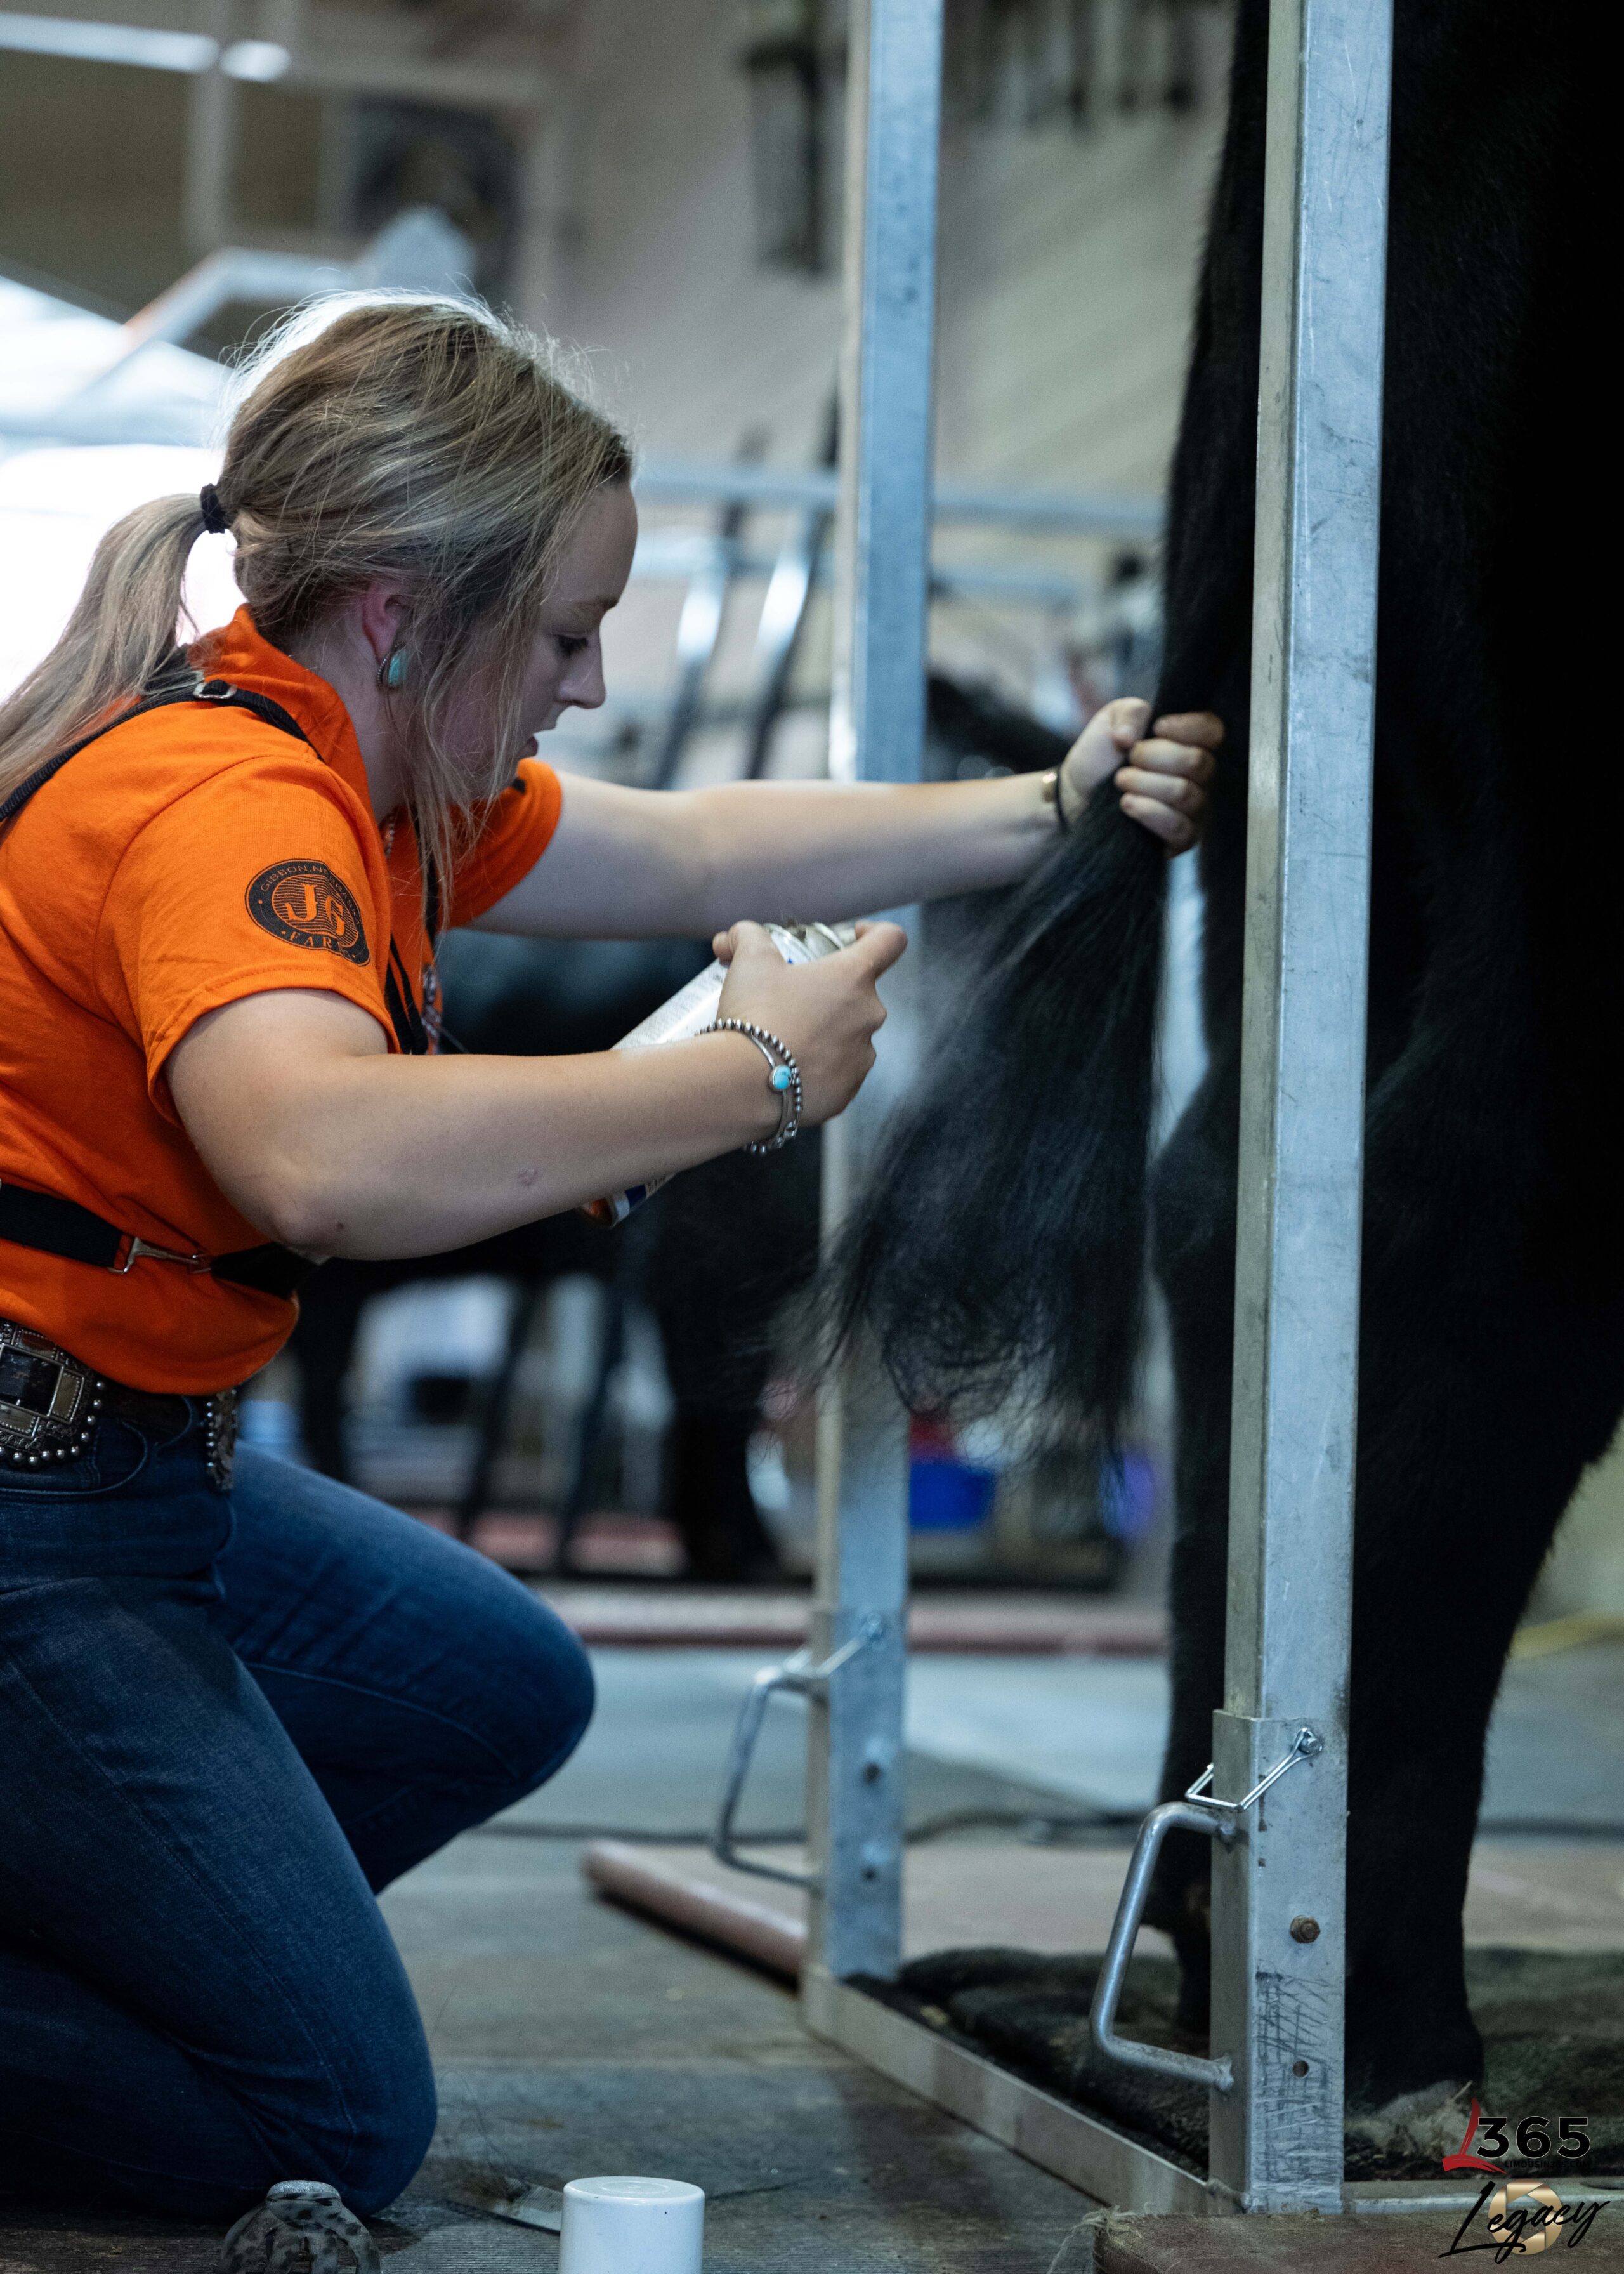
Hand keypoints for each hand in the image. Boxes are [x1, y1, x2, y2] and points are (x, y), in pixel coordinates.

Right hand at [712, 919, 907, 1125]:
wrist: (746, 1084)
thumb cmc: (755, 1014)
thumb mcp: (749, 961)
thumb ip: (748, 936)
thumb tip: (731, 938)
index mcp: (854, 976)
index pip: (890, 940)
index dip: (875, 932)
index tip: (853, 937)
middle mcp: (869, 1015)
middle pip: (858, 992)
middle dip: (828, 992)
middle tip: (790, 998)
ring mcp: (862, 1056)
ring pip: (848, 1034)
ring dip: (823, 1031)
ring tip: (784, 1038)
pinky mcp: (847, 1091)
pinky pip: (837, 1071)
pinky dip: (817, 1067)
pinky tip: (788, 1068)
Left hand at [1059, 697, 1222, 853]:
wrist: (1077, 796)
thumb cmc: (1102, 756)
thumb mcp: (1112, 721)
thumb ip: (1132, 713)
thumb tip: (1132, 737)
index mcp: (1191, 743)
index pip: (1212, 731)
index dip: (1187, 727)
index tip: (1156, 728)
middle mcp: (1200, 777)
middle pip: (1197, 762)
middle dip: (1153, 756)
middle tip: (1128, 759)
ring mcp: (1194, 809)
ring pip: (1184, 793)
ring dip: (1144, 784)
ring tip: (1120, 781)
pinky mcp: (1182, 839)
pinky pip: (1179, 826)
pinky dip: (1149, 812)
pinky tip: (1127, 804)